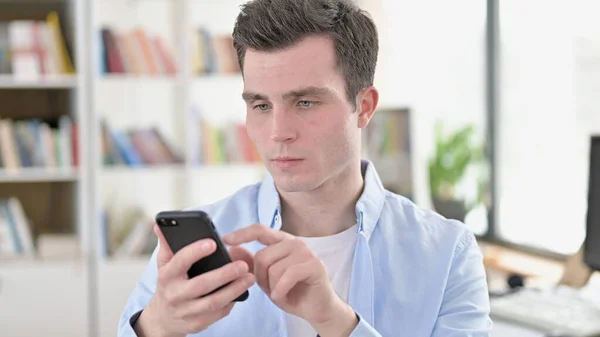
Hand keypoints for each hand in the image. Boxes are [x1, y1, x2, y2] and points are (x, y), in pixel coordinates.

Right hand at [134, 224, 255, 336]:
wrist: (163, 318)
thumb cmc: (169, 283)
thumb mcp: (164, 264)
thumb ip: (166, 244)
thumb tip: (159, 224)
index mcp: (167, 276)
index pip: (180, 262)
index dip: (195, 252)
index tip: (213, 243)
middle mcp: (175, 295)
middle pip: (201, 285)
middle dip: (224, 274)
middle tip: (243, 264)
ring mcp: (186, 312)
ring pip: (213, 302)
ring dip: (234, 290)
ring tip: (250, 277)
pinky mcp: (197, 324)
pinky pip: (218, 313)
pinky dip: (231, 302)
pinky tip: (242, 291)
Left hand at [223, 224, 357, 336]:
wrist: (317, 309)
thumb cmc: (292, 292)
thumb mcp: (266, 279)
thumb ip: (251, 264)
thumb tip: (233, 249)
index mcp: (282, 242)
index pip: (260, 230)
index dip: (242, 233)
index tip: (226, 239)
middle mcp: (294, 243)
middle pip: (262, 256)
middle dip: (260, 277)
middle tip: (270, 288)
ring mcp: (306, 253)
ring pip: (273, 268)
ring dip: (272, 287)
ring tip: (281, 292)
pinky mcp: (314, 265)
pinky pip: (286, 276)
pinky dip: (280, 291)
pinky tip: (283, 296)